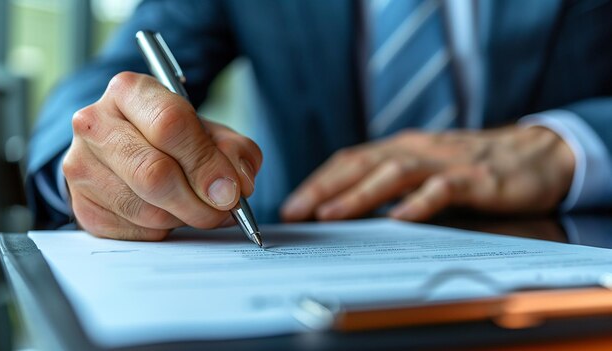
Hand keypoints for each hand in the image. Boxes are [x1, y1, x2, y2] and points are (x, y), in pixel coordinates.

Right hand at [63, 72, 261, 239]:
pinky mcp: (81, 205)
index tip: (231, 190)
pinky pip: (135, 231)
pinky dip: (164, 230)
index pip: (169, 123)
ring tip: (196, 207)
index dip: (206, 163)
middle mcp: (95, 123)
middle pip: (154, 173)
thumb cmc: (171, 139)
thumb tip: (238, 185)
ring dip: (184, 218)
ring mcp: (82, 166)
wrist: (125, 151)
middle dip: (199, 202)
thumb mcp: (209, 131)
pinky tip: (169, 213)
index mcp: (129, 91)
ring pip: (147, 209)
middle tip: (222, 209)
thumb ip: (233, 151)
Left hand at [281, 127, 574, 221]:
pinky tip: (398, 219)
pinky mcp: (475, 178)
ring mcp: (445, 162)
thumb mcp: (424, 170)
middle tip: (295, 210)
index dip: (319, 181)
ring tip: (331, 214)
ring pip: (395, 173)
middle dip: (325, 188)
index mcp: (401, 148)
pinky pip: (443, 189)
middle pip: (363, 164)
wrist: (534, 154)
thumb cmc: (470, 167)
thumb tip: (347, 210)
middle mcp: (417, 149)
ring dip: (359, 194)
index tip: (292, 205)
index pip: (351, 160)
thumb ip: (392, 184)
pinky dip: (419, 203)